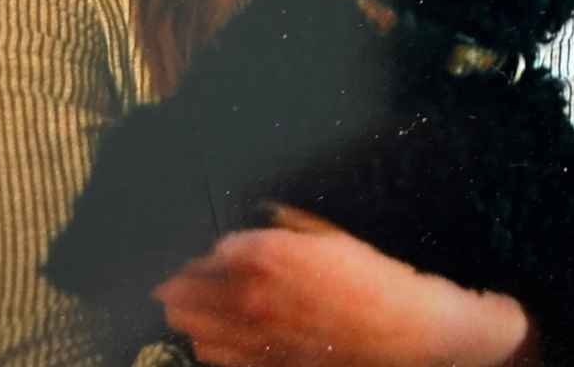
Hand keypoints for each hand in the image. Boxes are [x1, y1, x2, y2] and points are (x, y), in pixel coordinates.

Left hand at [152, 208, 537, 366]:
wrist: (399, 328)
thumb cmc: (371, 278)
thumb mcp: (330, 237)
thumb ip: (289, 228)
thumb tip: (264, 220)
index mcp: (266, 255)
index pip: (214, 252)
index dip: (212, 253)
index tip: (212, 256)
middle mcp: (249, 294)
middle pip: (189, 289)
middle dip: (181, 283)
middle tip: (174, 282)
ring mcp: (253, 332)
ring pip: (192, 325)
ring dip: (184, 313)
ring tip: (179, 309)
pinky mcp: (263, 361)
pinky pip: (215, 355)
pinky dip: (204, 344)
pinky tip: (206, 339)